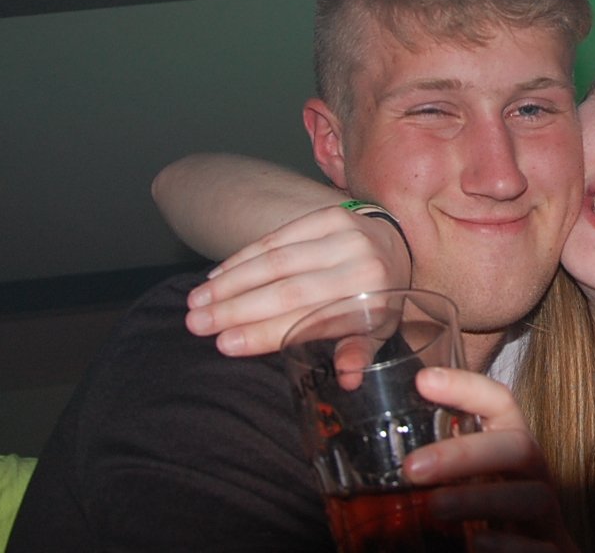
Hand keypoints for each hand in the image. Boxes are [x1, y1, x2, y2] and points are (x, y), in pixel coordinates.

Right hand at [183, 204, 412, 355]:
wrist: (399, 245)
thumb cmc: (379, 297)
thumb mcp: (378, 331)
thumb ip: (359, 352)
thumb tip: (344, 379)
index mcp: (372, 301)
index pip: (309, 319)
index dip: (263, 332)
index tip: (224, 344)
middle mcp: (360, 265)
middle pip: (286, 289)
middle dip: (235, 308)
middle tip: (196, 323)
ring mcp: (345, 235)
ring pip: (277, 260)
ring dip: (231, 281)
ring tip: (197, 301)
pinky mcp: (330, 214)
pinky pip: (278, 236)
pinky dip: (244, 256)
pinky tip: (218, 274)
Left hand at [403, 368, 578, 551]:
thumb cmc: (495, 526)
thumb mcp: (466, 490)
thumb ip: (435, 478)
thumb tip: (372, 473)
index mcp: (513, 455)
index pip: (501, 406)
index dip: (468, 388)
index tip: (423, 381)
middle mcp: (535, 480)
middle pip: (520, 447)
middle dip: (467, 452)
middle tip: (413, 467)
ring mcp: (548, 519)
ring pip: (534, 496)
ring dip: (482, 498)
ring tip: (435, 507)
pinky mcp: (556, 551)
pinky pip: (541, 546)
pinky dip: (510, 544)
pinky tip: (478, 545)